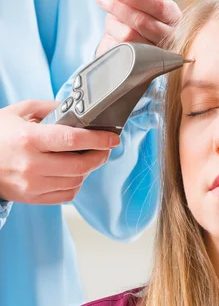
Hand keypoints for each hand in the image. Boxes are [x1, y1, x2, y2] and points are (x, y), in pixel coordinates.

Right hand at [0, 100, 119, 204]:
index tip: (112, 137)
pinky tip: (74, 172)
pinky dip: (77, 183)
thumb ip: (49, 108)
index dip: (97, 139)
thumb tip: (75, 109)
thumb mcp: (18, 111)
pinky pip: (66, 195)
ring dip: (89, 169)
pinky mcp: (32, 197)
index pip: (72, 141)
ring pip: (76, 181)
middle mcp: (31, 164)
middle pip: (79, 165)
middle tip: (106, 147)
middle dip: (100, 155)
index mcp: (29, 139)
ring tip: (89, 157)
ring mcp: (32, 185)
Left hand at [95, 0, 180, 56]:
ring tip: (111, 23)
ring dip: (113, 26)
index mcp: (172, 17)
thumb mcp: (136, 6)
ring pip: (128, 36)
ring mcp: (156, 54)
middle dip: (119, 8)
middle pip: (142, 22)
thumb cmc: (134, 21)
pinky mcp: (140, 67)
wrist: (129, 48)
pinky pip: (119, 50)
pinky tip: (113, 39)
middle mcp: (169, 37)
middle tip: (103, 0)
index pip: (160, 6)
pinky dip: (110, 40)